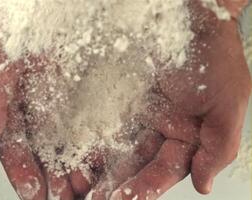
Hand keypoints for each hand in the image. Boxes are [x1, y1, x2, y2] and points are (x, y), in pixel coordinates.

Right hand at [0, 26, 94, 199]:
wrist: (54, 3)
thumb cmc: (19, 23)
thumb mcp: (0, 58)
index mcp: (11, 109)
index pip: (13, 150)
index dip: (23, 174)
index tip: (32, 196)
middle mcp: (38, 113)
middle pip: (44, 156)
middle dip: (54, 183)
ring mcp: (65, 106)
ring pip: (70, 148)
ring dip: (78, 174)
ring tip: (88, 193)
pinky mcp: (90, 97)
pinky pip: (95, 127)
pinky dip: (100, 149)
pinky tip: (107, 166)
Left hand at [88, 1, 250, 198]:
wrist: (189, 15)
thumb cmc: (213, 55)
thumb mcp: (226, 104)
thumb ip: (218, 148)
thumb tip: (204, 186)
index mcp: (187, 137)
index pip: (165, 171)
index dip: (146, 188)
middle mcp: (161, 131)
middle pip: (136, 166)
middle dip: (117, 187)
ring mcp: (139, 116)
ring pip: (117, 150)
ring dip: (99, 171)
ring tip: (79, 190)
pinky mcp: (120, 99)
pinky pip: (103, 124)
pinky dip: (90, 142)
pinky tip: (74, 157)